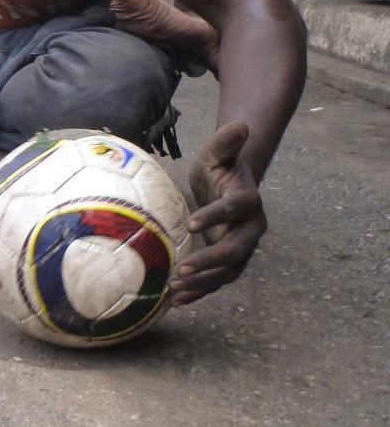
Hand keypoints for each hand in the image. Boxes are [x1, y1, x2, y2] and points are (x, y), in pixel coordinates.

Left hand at [169, 122, 265, 304]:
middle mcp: (251, 228)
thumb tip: (240, 124)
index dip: (216, 216)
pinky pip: (217, 281)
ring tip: (175, 289)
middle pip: (236, 249)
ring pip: (228, 271)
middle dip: (210, 260)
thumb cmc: (220, 166)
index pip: (237, 209)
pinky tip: (175, 302)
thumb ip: (226, 142)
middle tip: (182, 268)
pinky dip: (199, 292)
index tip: (191, 223)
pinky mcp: (228, 261)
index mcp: (248, 200)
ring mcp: (241, 248)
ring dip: (203, 282)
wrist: (226, 184)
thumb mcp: (218, 152)